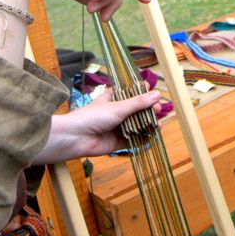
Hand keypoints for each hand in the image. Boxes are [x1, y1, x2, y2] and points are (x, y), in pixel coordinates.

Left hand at [32, 89, 162, 163]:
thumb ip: (138, 102)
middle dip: (149, 111)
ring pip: (137, 125)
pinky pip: (134, 140)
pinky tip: (152, 137)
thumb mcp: (118, 107)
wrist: (76, 138)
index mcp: (115, 98)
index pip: (133, 94)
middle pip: (138, 110)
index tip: (155, 96)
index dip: (145, 94)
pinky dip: (143, 139)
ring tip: (158, 125)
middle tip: (158, 111)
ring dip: (148, 125)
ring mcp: (118, 126)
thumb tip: (157, 94)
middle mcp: (117, 111)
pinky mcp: (118, 141)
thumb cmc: (93, 117)